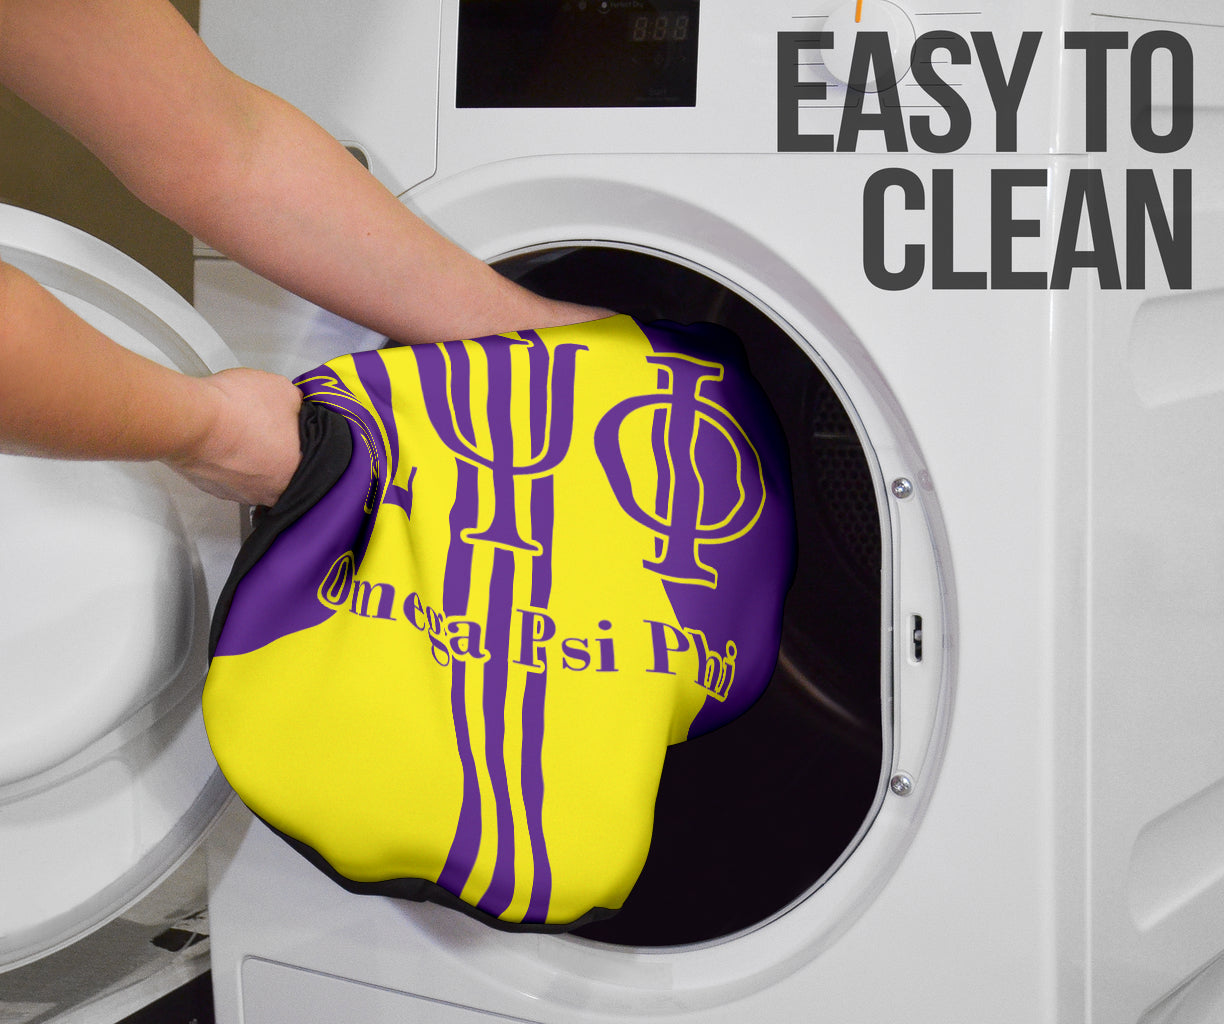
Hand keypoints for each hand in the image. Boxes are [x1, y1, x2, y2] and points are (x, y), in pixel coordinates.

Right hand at [167, 368, 302, 506]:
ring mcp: (235, 493)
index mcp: (293, 475)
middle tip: (265, 429)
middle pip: (277, 471)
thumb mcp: (283, 390)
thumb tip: (292, 402)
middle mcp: (265, 493)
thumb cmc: (240, 408)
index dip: (298, 441)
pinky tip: (221, 439)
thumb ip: (295, 402)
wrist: (192, 419)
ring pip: (249, 474)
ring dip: (247, 456)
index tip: (290, 428)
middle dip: (273, 451)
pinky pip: (224, 473)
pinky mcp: (209, 487)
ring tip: (239, 431)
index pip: (305, 461)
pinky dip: (224, 458)